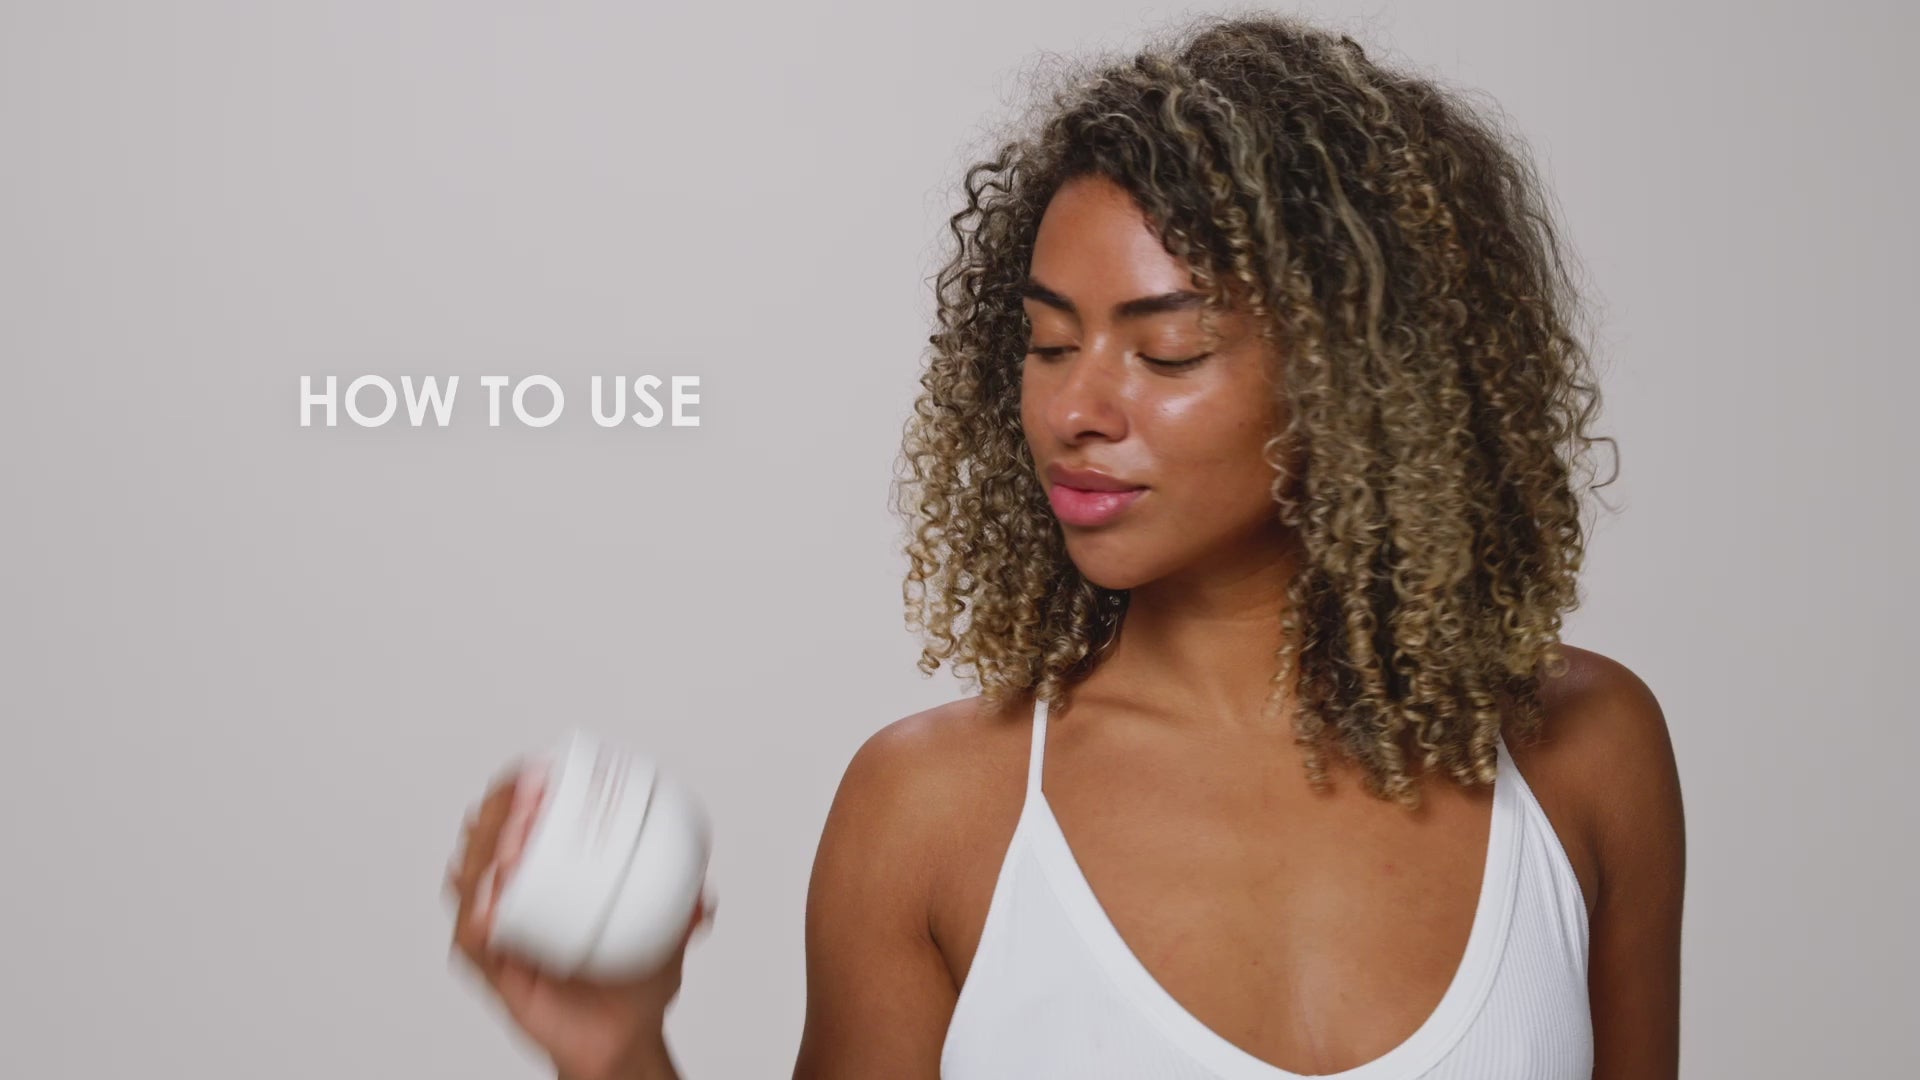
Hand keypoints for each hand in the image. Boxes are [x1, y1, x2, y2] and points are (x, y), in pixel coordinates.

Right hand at [445, 760, 714, 1079]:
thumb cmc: (634, 980)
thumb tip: (704, 886)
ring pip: (470, 879)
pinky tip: (492, 899)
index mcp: (549, 873)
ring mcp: (499, 929)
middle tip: (528, 799)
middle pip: (485, 837)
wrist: (622, 1040)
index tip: (541, 771)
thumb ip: (686, 902)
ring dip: (488, 852)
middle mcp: (515, 894)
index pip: (520, 816)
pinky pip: (473, 937)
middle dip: (500, 809)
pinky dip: (480, 913)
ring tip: (515, 841)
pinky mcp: (491, 967)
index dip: (521, 788)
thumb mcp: (671, 929)